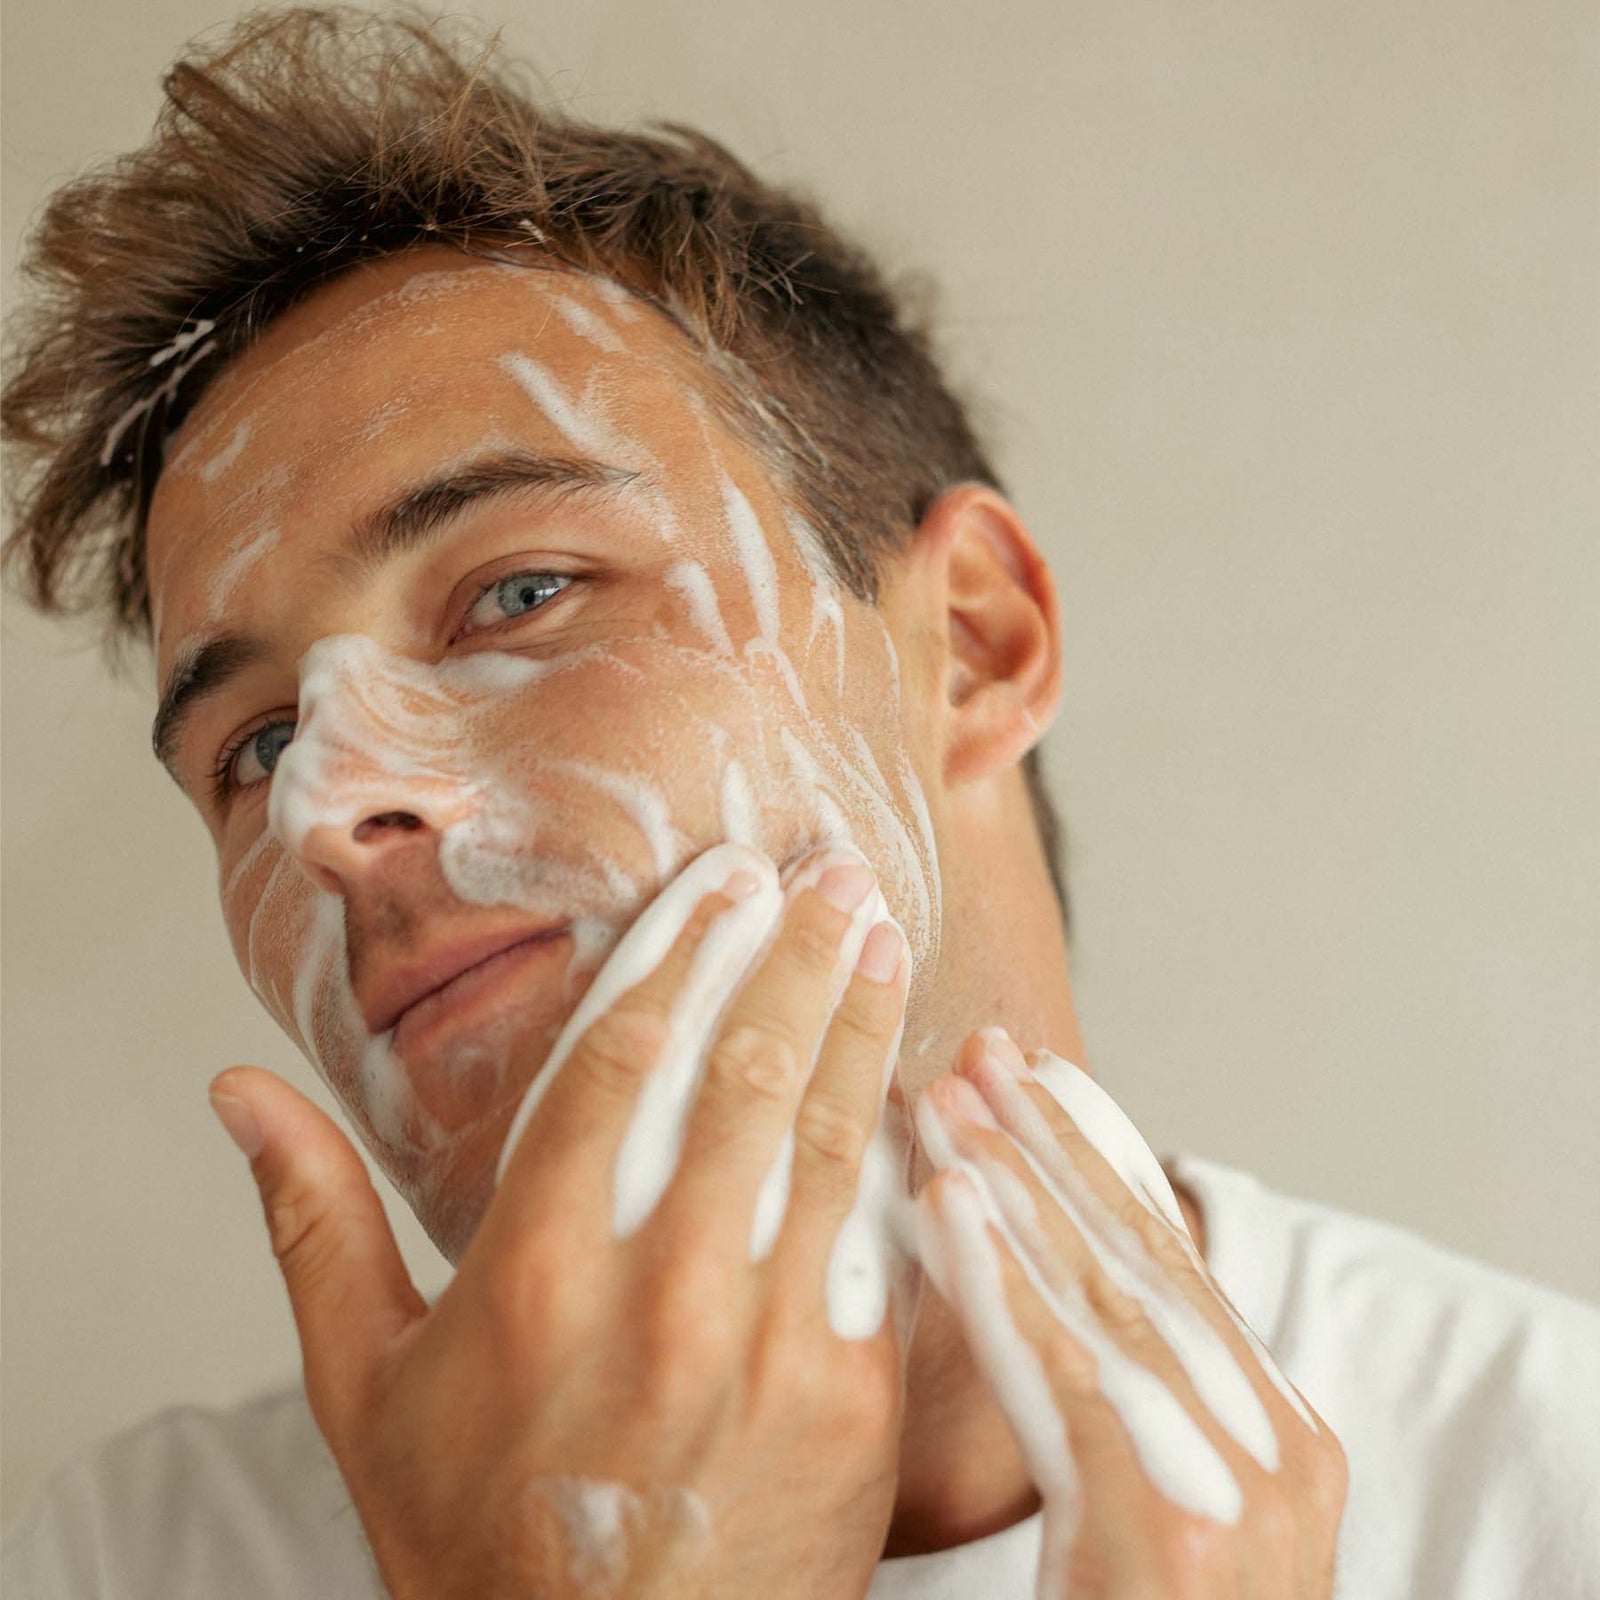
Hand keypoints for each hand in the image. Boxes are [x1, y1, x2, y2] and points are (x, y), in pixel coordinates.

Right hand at [209, 842, 914, 1599]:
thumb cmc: (481, 1542)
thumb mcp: (366, 1387)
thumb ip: (315, 1222)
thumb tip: (240, 1094)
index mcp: (532, 1267)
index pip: (621, 1052)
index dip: (680, 945)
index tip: (723, 877)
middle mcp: (658, 1288)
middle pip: (738, 1067)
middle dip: (790, 951)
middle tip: (828, 870)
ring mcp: (766, 1340)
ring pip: (825, 1131)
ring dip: (859, 1018)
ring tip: (880, 933)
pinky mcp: (851, 1396)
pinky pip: (886, 1234)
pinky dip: (904, 1142)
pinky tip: (925, 1075)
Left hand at [914, 1030, 1346, 1599]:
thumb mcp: (1149, 1501)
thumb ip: (1117, 1395)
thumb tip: (1039, 1275)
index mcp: (1277, 1435)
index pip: (1172, 1258)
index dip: (1095, 1152)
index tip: (1028, 1075)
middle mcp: (1278, 1450)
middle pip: (1142, 1255)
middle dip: (1052, 1143)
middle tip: (975, 1050)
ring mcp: (1243, 1496)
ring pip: (1105, 1293)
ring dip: (1015, 1182)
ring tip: (942, 1098)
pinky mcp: (1173, 1540)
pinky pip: (1071, 1379)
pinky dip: (1001, 1280)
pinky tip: (941, 1203)